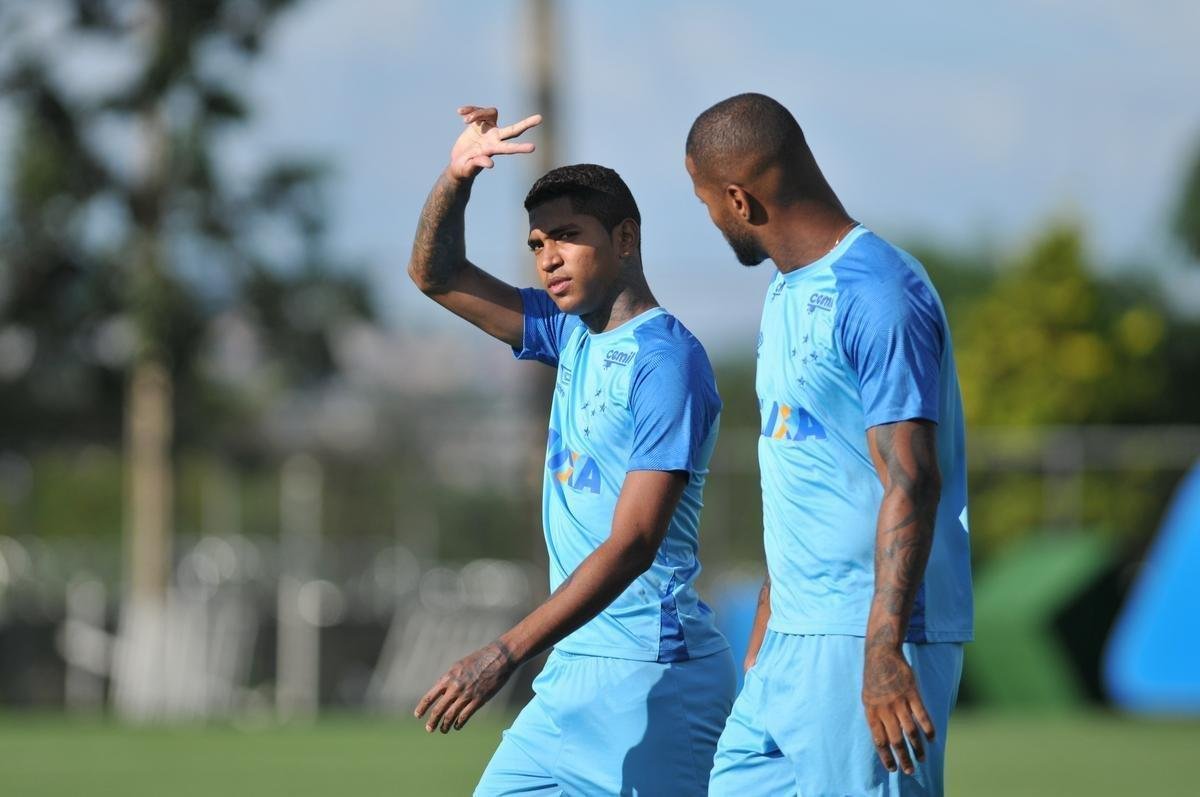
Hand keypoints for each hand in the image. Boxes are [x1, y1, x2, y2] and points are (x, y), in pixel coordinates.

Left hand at [414, 640, 516, 732]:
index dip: (422, 708)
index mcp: (448, 678)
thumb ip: (449, 680)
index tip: (417, 715)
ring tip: (443, 730)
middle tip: (429, 729)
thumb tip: (440, 692)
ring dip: (445, 725)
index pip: (430, 696)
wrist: (498, 658)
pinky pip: (465, 716)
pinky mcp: (479, 700)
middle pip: (439, 710)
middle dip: (432, 721)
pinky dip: (459, 723)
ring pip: (450, 716)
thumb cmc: (478, 660)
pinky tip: (457, 726)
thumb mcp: (458, 666)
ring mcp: (467, 695)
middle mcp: (455, 687)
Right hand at [447, 106, 541, 180]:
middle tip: (540, 118)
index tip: (533, 148)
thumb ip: (478, 164)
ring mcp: (487, 129)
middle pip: (513, 130)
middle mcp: (494, 138)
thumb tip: (491, 164)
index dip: (520, 148)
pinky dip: (469, 110)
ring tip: (465, 120)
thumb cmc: (463, 170)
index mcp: (492, 150)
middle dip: (526, 124)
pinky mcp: (478, 123)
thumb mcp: (468, 168)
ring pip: (489, 113)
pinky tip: (460, 112)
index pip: (509, 148)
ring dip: (477, 113)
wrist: (458, 163)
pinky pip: (476, 111)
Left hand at [862, 646, 934, 775]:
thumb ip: (876, 718)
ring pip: (910, 731)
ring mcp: (899, 702)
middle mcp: (885, 709)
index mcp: (872, 712)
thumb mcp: (868, 699)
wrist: (881, 655)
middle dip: (903, 758)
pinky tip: (931, 739)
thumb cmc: (874, 680)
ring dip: (917, 748)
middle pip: (895, 740)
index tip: (892, 769)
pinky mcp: (912, 694)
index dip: (886, 756)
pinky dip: (928, 729)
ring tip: (921, 759)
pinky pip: (922, 716)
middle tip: (909, 771)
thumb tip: (882, 741)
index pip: (879, 740)